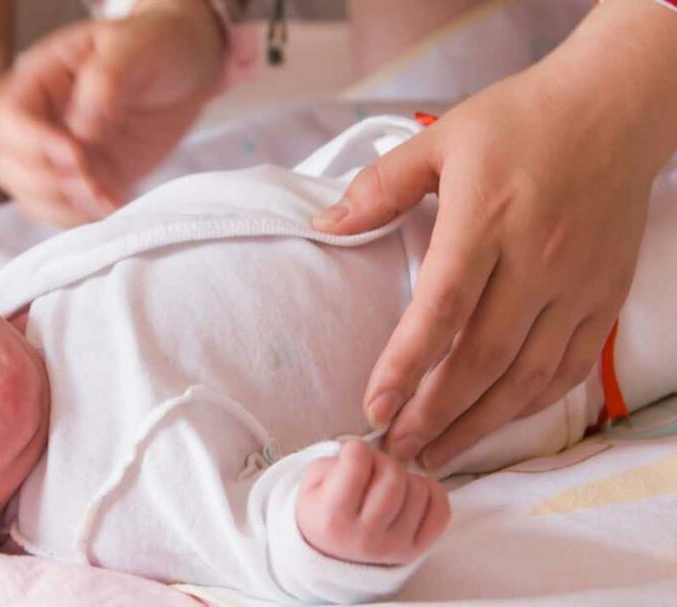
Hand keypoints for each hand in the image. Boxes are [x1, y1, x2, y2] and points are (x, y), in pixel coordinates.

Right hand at [0, 0, 225, 225]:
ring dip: (62, 205)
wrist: (187, 70)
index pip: (6, 118)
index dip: (32, 142)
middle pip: (5, 163)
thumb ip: (104, 83)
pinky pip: (64, 211)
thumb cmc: (157, 45)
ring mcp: (61, 155)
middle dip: (44, 181)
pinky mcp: (87, 180)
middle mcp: (42, 120)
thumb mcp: (133, 47)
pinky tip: (115, 204)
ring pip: (28, 195)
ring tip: (106, 195)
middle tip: (91, 179)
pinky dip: (83, 218)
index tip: (76, 151)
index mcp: (40, 78)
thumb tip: (80, 132)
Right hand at [296, 441, 449, 565]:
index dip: (355, 449)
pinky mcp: (416, 550)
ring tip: (387, 485)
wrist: (331, 554)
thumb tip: (372, 452)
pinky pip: (440, 510)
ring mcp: (394, 547)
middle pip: (393, 476)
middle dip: (383, 461)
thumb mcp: (312, 483)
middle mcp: (365, 537)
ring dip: (405, 477)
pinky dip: (430, 492)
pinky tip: (411, 492)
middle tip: (372, 468)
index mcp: (333, 518)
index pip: (358, 463)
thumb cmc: (322, 510)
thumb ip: (335, 461)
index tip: (351, 455)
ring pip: (419, 490)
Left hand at [313, 0, 676, 469]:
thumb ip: (380, 186)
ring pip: (528, 374)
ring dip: (480, 423)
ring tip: (438, 453)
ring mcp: (577, 283)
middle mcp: (535, 259)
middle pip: (482, 357)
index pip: (441, 308)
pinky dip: (531, 404)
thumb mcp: (440, 138)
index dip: (405, 365)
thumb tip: (324, 225)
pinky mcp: (605, 296)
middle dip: (435, 413)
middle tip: (397, 449)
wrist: (615, 108)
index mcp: (486, 218)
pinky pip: (569, 367)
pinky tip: (497, 423)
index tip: (373, 406)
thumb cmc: (519, 121)